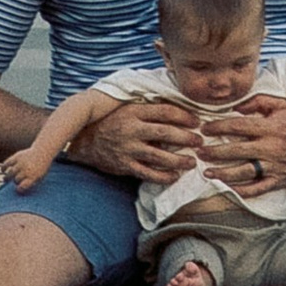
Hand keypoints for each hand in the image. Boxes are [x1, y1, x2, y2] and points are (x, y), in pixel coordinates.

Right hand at [0, 139, 51, 189]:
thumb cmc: (40, 168)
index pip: (23, 186)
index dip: (19, 190)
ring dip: (7, 177)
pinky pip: (7, 163)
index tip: (18, 189)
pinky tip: (3, 171)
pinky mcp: (17, 156)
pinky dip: (3, 168)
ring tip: (6, 179)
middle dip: (15, 182)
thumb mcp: (40, 177)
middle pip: (16, 180)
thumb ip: (31, 184)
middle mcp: (27, 170)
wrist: (43, 152)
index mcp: (34, 176)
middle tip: (15, 182)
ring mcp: (21, 162)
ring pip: (10, 173)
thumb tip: (20, 191)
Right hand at [72, 93, 207, 188]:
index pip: (165, 111)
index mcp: (134, 111)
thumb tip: (179, 113)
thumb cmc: (112, 122)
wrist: (85, 141)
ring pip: (159, 156)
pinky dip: (163, 176)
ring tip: (192, 162)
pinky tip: (174, 176)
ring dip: (179, 160)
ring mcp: (127, 149)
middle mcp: (131, 129)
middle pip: (165, 133)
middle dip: (186, 138)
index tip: (197, 122)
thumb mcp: (128, 109)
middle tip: (200, 142)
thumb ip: (149, 111)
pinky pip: (147, 173)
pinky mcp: (124, 166)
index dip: (184, 116)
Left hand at [194, 91, 285, 194]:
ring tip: (207, 172)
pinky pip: (259, 188)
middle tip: (198, 151)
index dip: (218, 127)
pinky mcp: (281, 180)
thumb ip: (259, 102)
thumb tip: (236, 106)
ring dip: (223, 173)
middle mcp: (272, 148)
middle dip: (214, 151)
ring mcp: (276, 166)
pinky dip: (242, 190)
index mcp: (271, 128)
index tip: (204, 128)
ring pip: (244, 172)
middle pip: (236, 151)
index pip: (238, 127)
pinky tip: (228, 188)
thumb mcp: (283, 104)